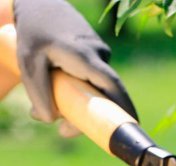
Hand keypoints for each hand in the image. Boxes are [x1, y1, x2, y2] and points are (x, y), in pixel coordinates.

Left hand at [13, 0, 137, 134]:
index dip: (124, 107)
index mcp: (85, 56)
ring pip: (97, 88)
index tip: (134, 124)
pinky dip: (81, 91)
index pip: (112, 85)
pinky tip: (59, 89)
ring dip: (82, 102)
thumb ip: (39, 94)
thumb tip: (50, 120)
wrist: (42, 4)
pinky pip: (94, 80)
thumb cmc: (34, 33)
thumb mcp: (29, 64)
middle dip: (95, 115)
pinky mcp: (96, 56)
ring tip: (53, 109)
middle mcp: (98, 55)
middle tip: (66, 130)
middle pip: (106, 93)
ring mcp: (100, 54)